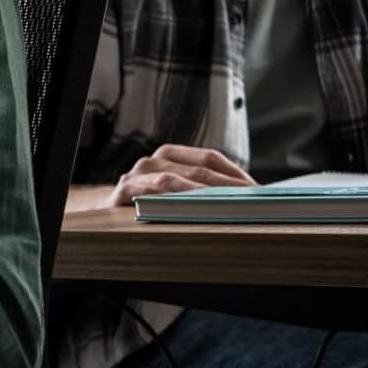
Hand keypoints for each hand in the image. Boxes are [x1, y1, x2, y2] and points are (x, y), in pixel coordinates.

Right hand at [110, 144, 255, 207]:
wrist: (108, 212)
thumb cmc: (150, 204)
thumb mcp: (176, 192)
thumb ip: (202, 188)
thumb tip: (249, 196)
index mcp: (171, 155)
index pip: (210, 158)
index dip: (235, 174)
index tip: (259, 192)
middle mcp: (154, 160)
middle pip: (198, 170)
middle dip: (228, 187)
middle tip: (251, 203)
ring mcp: (138, 174)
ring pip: (176, 180)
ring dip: (204, 194)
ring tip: (227, 207)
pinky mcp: (125, 191)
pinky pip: (151, 193)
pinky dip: (172, 200)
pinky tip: (191, 210)